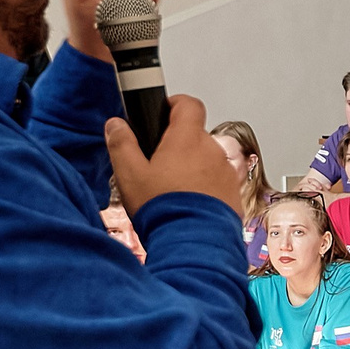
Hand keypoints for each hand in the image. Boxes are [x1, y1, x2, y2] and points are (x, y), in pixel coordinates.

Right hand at [105, 94, 241, 217]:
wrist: (194, 245)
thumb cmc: (163, 210)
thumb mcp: (129, 175)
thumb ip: (121, 144)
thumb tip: (116, 125)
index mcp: (187, 139)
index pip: (189, 104)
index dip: (175, 104)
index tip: (164, 110)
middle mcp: (212, 151)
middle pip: (196, 135)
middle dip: (178, 144)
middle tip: (159, 163)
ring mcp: (226, 173)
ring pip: (207, 160)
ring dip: (192, 167)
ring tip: (172, 189)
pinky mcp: (234, 194)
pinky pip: (217, 182)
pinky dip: (205, 187)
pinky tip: (188, 204)